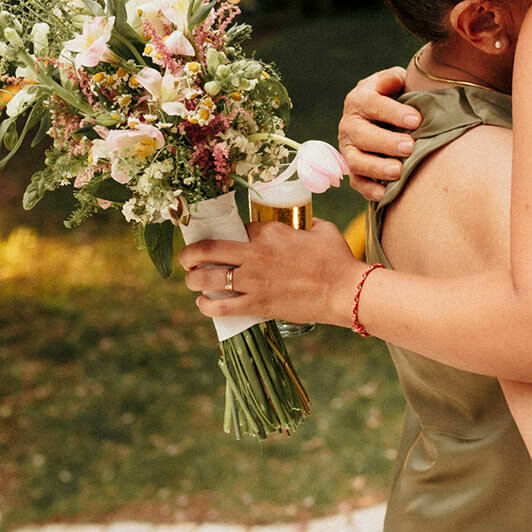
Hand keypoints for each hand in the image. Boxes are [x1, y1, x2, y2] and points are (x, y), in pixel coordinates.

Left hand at [181, 217, 358, 324]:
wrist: (344, 291)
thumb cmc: (337, 259)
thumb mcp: (322, 230)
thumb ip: (306, 224)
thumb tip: (302, 224)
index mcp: (270, 231)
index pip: (235, 228)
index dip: (225, 233)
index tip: (221, 240)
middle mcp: (255, 254)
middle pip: (208, 250)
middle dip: (190, 254)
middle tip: (187, 259)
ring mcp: (254, 281)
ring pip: (207, 279)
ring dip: (193, 280)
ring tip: (193, 281)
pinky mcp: (257, 304)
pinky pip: (221, 307)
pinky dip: (207, 306)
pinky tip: (205, 304)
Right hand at [337, 66, 418, 200]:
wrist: (386, 117)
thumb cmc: (396, 97)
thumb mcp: (394, 82)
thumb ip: (394, 79)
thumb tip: (397, 81)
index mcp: (359, 99)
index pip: (372, 103)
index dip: (393, 112)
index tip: (416, 120)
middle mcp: (350, 124)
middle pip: (362, 135)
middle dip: (386, 142)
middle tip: (409, 146)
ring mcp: (349, 148)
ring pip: (356, 160)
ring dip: (376, 167)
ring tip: (398, 171)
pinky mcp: (354, 169)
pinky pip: (356, 182)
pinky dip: (368, 189)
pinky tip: (384, 194)